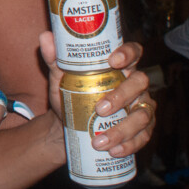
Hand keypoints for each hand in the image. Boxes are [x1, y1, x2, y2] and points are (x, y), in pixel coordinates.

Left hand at [40, 33, 153, 157]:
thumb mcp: (60, 78)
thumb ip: (55, 58)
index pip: (134, 52)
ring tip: (100, 141)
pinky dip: (129, 145)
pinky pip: (143, 137)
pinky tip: (114, 150)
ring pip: (142, 114)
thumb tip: (45, 37)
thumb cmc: (69, 95)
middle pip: (139, 83)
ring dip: (122, 129)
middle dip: (121, 97)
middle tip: (100, 109)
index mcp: (119, 67)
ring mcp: (141, 106)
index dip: (128, 53)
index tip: (113, 61)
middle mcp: (134, 85)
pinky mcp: (143, 129)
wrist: (67, 125)